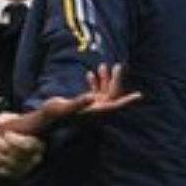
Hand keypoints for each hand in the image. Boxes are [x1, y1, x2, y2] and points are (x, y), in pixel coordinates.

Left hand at [0, 114, 45, 177]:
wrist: (19, 147)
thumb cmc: (18, 131)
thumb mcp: (16, 121)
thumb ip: (7, 118)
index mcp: (36, 144)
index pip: (26, 145)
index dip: (14, 139)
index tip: (6, 133)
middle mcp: (31, 159)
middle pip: (13, 153)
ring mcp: (23, 168)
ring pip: (5, 162)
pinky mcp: (13, 175)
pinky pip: (0, 173)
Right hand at [26, 64, 140, 127]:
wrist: (45, 119)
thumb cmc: (54, 114)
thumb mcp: (64, 107)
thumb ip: (78, 103)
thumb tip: (91, 97)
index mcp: (94, 113)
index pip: (115, 106)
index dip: (127, 101)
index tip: (140, 95)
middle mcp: (95, 111)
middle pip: (112, 96)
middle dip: (116, 81)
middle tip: (119, 66)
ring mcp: (91, 108)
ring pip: (104, 93)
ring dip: (106, 80)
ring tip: (104, 65)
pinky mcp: (85, 104)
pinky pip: (95, 93)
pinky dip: (95, 83)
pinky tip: (90, 73)